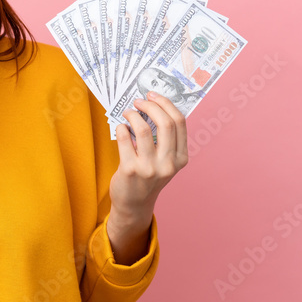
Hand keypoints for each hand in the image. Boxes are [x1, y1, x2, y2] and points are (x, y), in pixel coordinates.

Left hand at [110, 91, 188, 224]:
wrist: (133, 205)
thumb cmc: (148, 177)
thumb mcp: (166, 161)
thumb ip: (166, 140)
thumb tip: (155, 105)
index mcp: (180, 159)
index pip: (179, 123)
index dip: (166, 104)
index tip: (154, 96)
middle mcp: (168, 164)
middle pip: (165, 123)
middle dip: (151, 105)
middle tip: (139, 101)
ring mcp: (149, 168)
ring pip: (143, 128)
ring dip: (133, 115)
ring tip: (128, 113)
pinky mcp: (130, 170)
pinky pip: (124, 138)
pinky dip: (121, 128)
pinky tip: (120, 128)